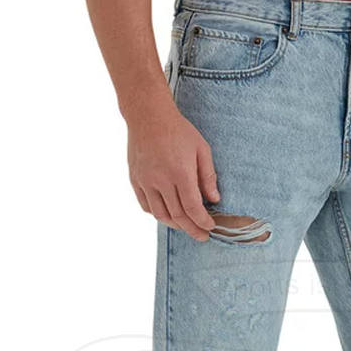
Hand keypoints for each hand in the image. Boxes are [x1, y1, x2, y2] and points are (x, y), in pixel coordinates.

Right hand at [126, 95, 219, 240]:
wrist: (148, 115)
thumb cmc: (178, 130)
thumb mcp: (201, 149)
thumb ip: (208, 176)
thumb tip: (214, 200)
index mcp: (180, 173)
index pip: (193, 208)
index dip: (203, 222)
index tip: (210, 227)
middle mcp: (161, 180)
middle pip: (178, 216)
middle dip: (192, 229)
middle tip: (202, 236)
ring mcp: (146, 181)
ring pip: (160, 215)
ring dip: (175, 225)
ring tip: (186, 227)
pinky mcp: (135, 180)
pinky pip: (146, 206)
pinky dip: (158, 214)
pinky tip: (168, 215)